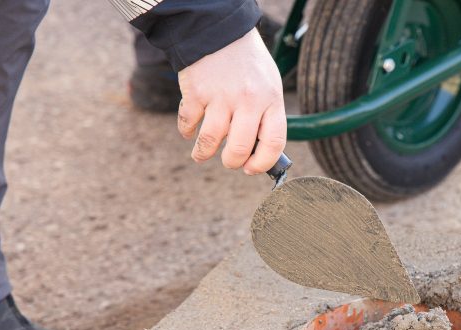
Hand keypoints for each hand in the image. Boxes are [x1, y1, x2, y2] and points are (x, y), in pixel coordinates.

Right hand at [177, 28, 286, 174]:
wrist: (219, 29)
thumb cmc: (247, 63)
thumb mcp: (268, 85)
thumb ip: (266, 116)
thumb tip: (257, 154)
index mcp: (270, 100)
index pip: (273, 143)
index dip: (262, 163)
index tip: (250, 168)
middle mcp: (247, 100)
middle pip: (238, 149)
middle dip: (231, 163)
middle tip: (228, 162)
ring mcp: (220, 96)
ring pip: (209, 142)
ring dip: (202, 154)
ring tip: (200, 155)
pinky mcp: (196, 92)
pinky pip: (188, 123)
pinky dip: (186, 131)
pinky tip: (189, 131)